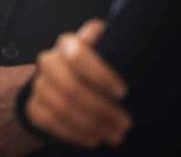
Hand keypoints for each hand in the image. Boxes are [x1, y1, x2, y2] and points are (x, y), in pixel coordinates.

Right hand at [26, 19, 131, 147]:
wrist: (70, 82)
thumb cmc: (101, 69)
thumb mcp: (111, 55)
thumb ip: (119, 53)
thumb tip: (146, 63)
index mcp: (70, 42)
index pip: (78, 54)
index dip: (100, 74)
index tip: (123, 92)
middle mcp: (50, 59)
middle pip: (70, 86)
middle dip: (101, 109)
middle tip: (125, 123)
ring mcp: (39, 82)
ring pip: (60, 106)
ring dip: (91, 125)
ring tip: (115, 135)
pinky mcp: (33, 104)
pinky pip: (50, 121)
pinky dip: (74, 133)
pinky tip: (94, 138)